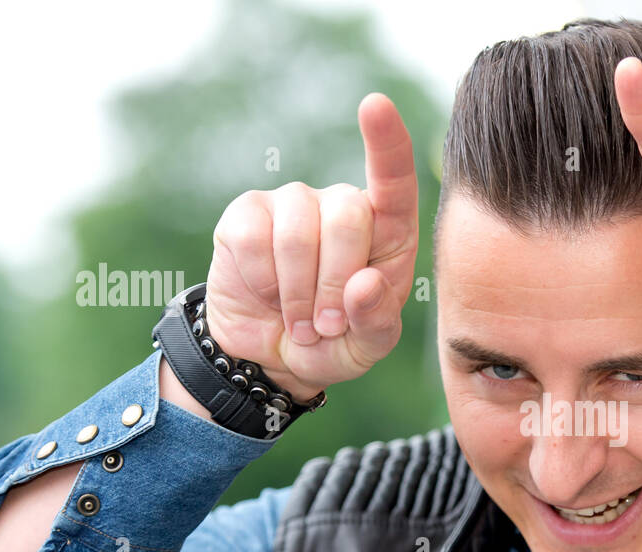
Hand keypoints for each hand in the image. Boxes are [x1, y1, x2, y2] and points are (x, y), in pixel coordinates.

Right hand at [202, 93, 418, 398]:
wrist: (271, 357)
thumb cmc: (334, 343)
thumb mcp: (366, 347)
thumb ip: (377, 322)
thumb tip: (366, 284)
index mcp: (387, 232)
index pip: (394, 180)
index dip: (387, 144)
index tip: (375, 106)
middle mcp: (342, 206)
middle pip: (347, 216)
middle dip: (336, 283)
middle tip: (327, 325)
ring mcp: (293, 204)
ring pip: (298, 232)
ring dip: (298, 293)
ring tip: (301, 322)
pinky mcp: (247, 215)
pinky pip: (253, 239)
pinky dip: (263, 281)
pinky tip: (268, 295)